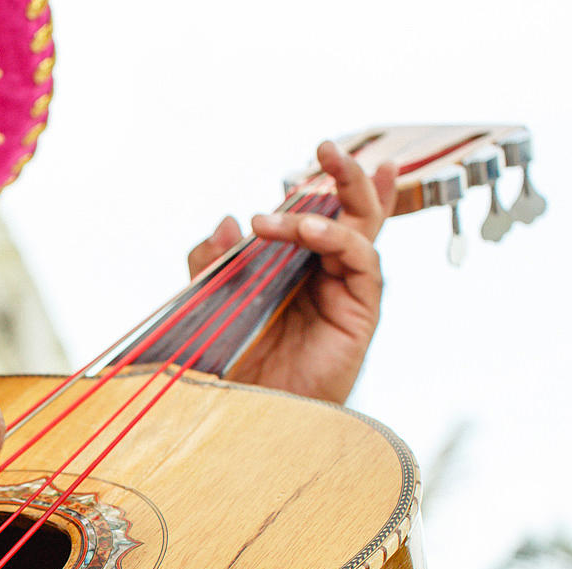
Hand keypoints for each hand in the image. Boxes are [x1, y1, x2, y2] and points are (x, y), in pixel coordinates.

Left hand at [187, 141, 397, 403]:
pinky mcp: (359, 313)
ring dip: (332, 204)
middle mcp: (325, 276)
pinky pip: (361, 263)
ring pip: (360, 230)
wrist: (246, 416)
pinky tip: (312, 232)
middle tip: (327, 149)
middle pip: (352, 213)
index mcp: (294, 270)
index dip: (327, 185)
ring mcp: (345, 292)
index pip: (317, 217)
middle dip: (344, 176)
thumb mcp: (210, 303)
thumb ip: (214, 264)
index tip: (321, 152)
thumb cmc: (233, 365)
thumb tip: (226, 220)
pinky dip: (339, 240)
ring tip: (295, 200)